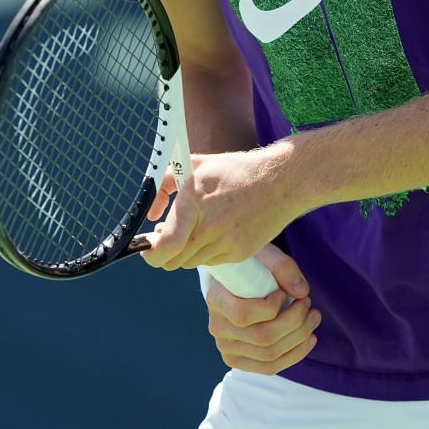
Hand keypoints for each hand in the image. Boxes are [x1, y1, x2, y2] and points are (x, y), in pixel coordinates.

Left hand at [142, 144, 297, 270]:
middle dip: (164, 253)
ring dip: (186, 251)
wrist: (281, 181)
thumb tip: (152, 212)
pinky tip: (216, 230)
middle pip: (173, 261)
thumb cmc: (235, 170)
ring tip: (195, 228)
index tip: (147, 245)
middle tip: (165, 237)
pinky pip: (212, 262)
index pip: (165, 245)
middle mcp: (210, 228)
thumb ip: (164, 183)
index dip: (150, 252)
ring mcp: (227, 243)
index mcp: (195, 204)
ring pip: (191, 263)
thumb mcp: (195, 165)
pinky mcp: (240, 253)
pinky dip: (207, 251)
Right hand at [204, 244, 320, 374]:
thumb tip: (301, 292)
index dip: (272, 307)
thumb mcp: (262, 253)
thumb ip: (281, 266)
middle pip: (262, 337)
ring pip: (269, 354)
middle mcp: (218, 328)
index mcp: (216, 299)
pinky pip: (269, 367)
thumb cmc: (250, 265)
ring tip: (313, 317)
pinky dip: (294, 355)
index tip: (285, 293)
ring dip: (300, 337)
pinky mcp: (239, 360)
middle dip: (295, 321)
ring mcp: (227, 348)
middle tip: (308, 302)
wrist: (236, 281)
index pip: (243, 314)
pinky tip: (309, 339)